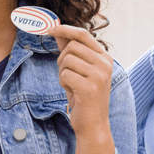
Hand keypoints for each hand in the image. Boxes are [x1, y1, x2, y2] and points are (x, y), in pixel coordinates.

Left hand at [50, 24, 114, 153]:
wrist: (93, 125)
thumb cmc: (84, 98)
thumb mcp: (79, 71)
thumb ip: (71, 51)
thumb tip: (57, 30)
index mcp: (105, 58)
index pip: (83, 34)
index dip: (64, 29)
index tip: (49, 27)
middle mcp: (105, 64)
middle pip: (71, 47)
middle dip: (62, 60)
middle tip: (67, 75)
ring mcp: (99, 75)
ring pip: (66, 60)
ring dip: (62, 73)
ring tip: (72, 85)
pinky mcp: (89, 87)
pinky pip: (65, 75)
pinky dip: (63, 83)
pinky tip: (72, 93)